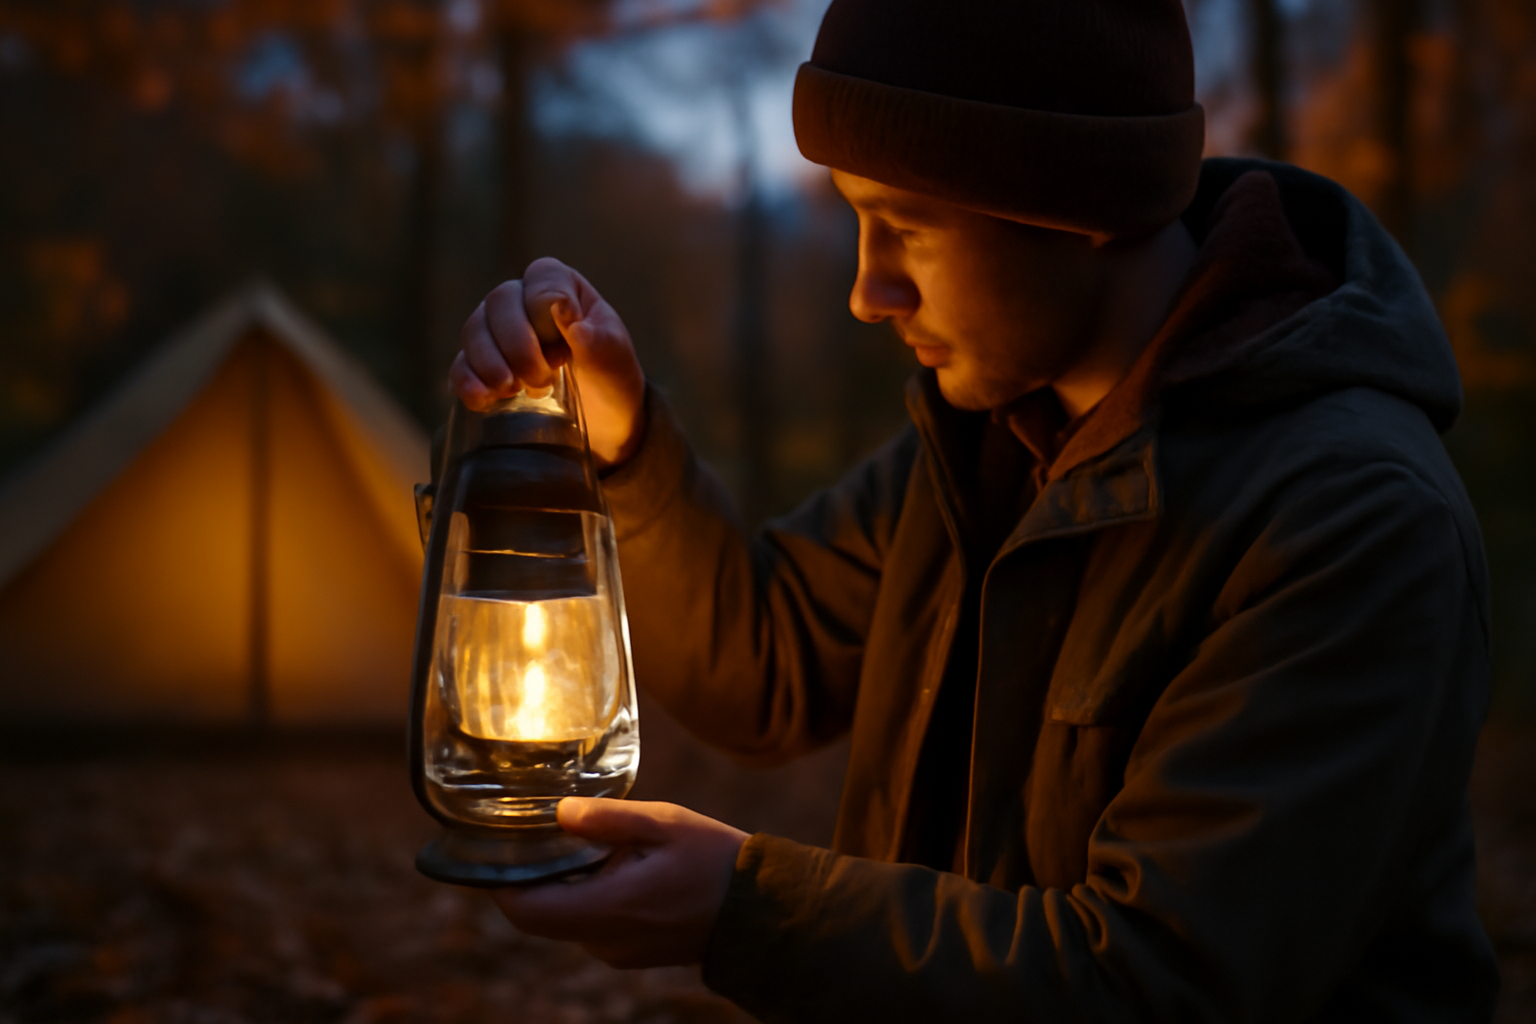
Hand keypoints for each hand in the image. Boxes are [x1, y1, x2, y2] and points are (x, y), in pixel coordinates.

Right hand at [451, 258, 646, 468]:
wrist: (604, 422)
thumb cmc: (611, 379)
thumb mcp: (615, 360)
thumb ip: (596, 336)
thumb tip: (561, 309)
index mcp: (561, 286)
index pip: (540, 280)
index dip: (546, 315)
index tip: (564, 354)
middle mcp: (523, 300)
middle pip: (500, 302)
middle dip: (517, 345)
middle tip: (541, 382)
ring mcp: (498, 332)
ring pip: (474, 330)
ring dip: (490, 363)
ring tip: (511, 390)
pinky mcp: (482, 366)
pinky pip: (461, 364)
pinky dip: (467, 381)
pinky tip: (482, 399)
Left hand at [492, 798, 748, 968]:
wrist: (761, 911)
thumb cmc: (714, 861)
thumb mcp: (663, 823)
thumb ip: (607, 818)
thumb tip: (559, 813)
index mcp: (607, 908)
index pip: (524, 910)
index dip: (499, 881)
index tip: (496, 845)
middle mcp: (603, 939)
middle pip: (539, 914)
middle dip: (533, 874)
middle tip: (535, 829)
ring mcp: (617, 950)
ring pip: (566, 918)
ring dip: (565, 883)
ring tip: (582, 840)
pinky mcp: (630, 951)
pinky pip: (591, 924)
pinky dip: (589, 895)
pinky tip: (612, 863)